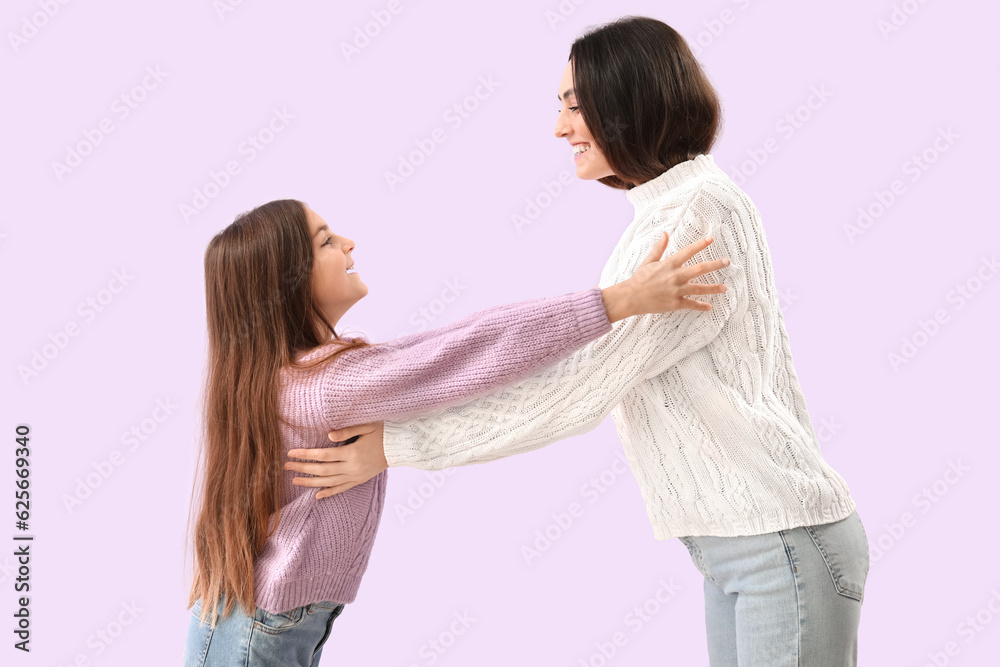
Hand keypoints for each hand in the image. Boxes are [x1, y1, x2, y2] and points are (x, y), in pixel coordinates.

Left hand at [285, 421, 386, 498]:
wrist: (402, 446)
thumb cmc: (384, 432)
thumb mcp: (367, 426)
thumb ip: (347, 431)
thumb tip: (328, 435)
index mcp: (352, 452)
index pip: (322, 455)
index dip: (305, 455)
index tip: (290, 453)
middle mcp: (352, 467)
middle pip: (322, 470)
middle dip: (303, 468)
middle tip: (286, 467)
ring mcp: (356, 476)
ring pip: (329, 482)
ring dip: (311, 482)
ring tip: (295, 480)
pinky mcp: (360, 480)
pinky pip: (342, 488)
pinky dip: (329, 493)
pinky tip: (317, 495)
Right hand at [601, 232, 729, 321]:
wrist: (631, 297)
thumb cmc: (639, 279)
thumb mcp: (649, 261)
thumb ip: (659, 248)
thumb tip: (665, 234)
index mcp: (669, 264)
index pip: (688, 252)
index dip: (700, 244)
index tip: (711, 239)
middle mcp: (675, 276)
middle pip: (700, 269)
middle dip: (715, 265)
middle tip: (727, 262)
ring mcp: (676, 290)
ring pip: (699, 288)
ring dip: (713, 288)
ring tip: (724, 288)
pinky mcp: (675, 303)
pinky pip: (691, 304)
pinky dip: (700, 306)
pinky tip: (709, 307)